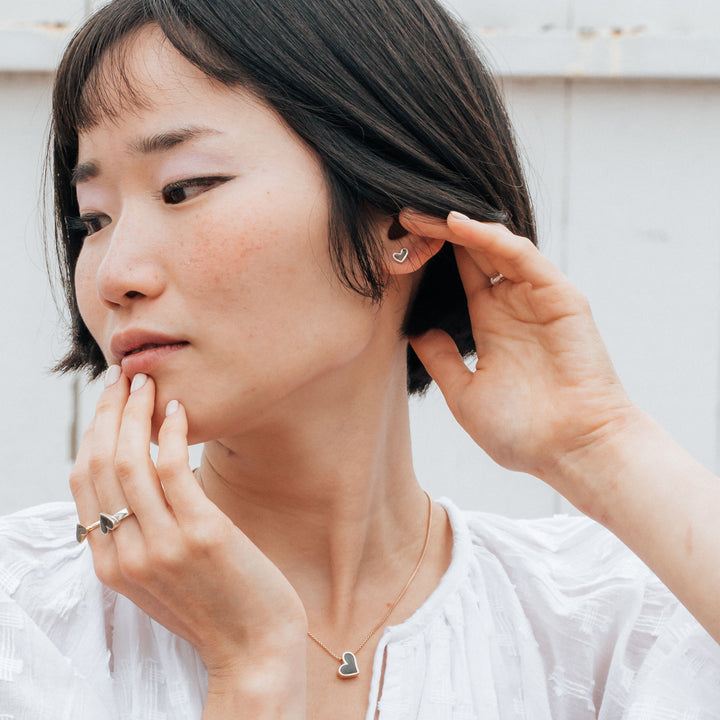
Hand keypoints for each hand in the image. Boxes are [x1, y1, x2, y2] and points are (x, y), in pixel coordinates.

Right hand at [70, 369, 306, 703]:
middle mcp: (125, 554)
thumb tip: (137, 486)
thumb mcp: (158, 578)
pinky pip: (173, 471)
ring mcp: (161, 546)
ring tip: (147, 384)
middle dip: (107, 413)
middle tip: (122, 378)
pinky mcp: (201, 535)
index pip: (83, 483)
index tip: (108, 402)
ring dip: (135, 414)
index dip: (92, 433)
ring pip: (130, 463)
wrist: (254, 648)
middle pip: (100, 465)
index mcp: (109, 564)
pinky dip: (171, 433)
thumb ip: (137, 537)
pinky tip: (178, 410)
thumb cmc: (213, 606)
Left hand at [401, 210, 637, 505]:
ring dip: (458, 228)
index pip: (458, 275)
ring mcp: (536, 298)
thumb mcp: (464, 395)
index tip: (395, 240)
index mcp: (490, 324)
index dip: (431, 255)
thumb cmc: (522, 432)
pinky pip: (522, 257)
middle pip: (472, 254)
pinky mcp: (560, 296)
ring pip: (495, 247)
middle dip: (438, 233)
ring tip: (419, 214)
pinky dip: (491, 238)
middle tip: (400, 213)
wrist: (572, 450)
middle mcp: (512, 305)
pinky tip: (458, 226)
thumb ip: (441, 360)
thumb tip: (413, 332)